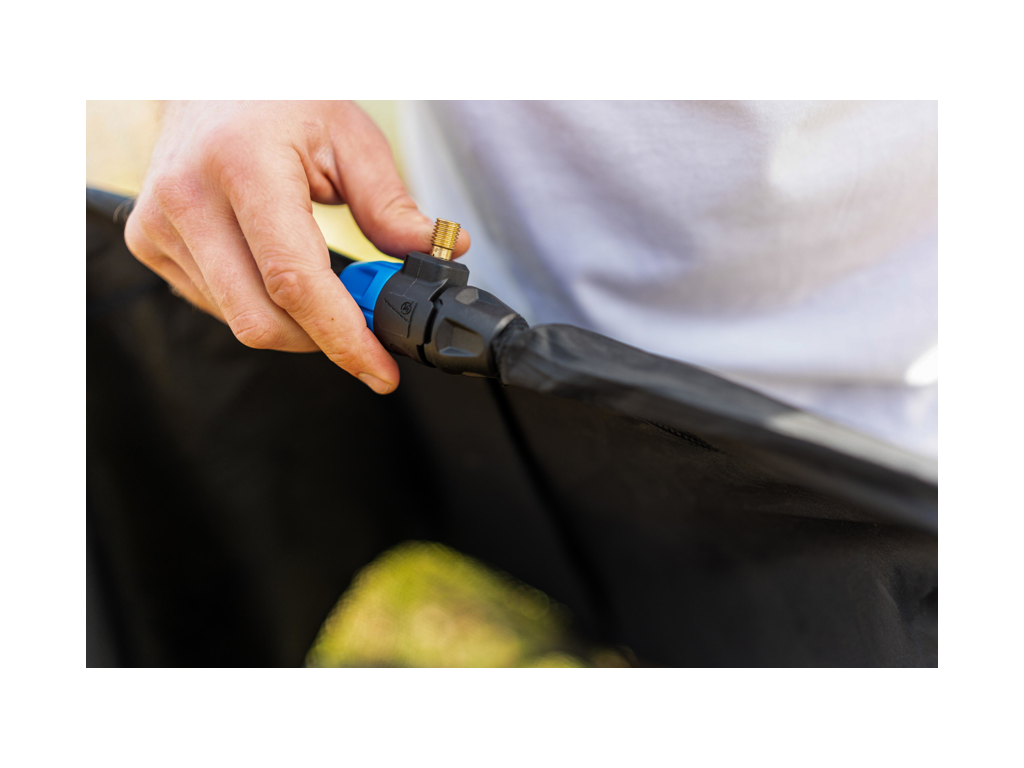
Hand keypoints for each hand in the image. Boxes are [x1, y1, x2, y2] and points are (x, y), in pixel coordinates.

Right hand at [124, 100, 468, 393]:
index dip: (342, 337)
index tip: (379, 369)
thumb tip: (434, 253)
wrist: (209, 88)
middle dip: (322, 339)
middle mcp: (189, 199)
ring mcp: (160, 226)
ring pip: (240, 321)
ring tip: (320, 279)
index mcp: (241, 165)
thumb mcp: (349, 136)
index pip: (293, 280)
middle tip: (362, 324)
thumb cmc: (277, 102)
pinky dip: (260, 305)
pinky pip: (217, 307)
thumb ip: (389, 202)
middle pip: (260, 320)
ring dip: (293, 322)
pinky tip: (275, 269)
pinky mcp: (150, 246)